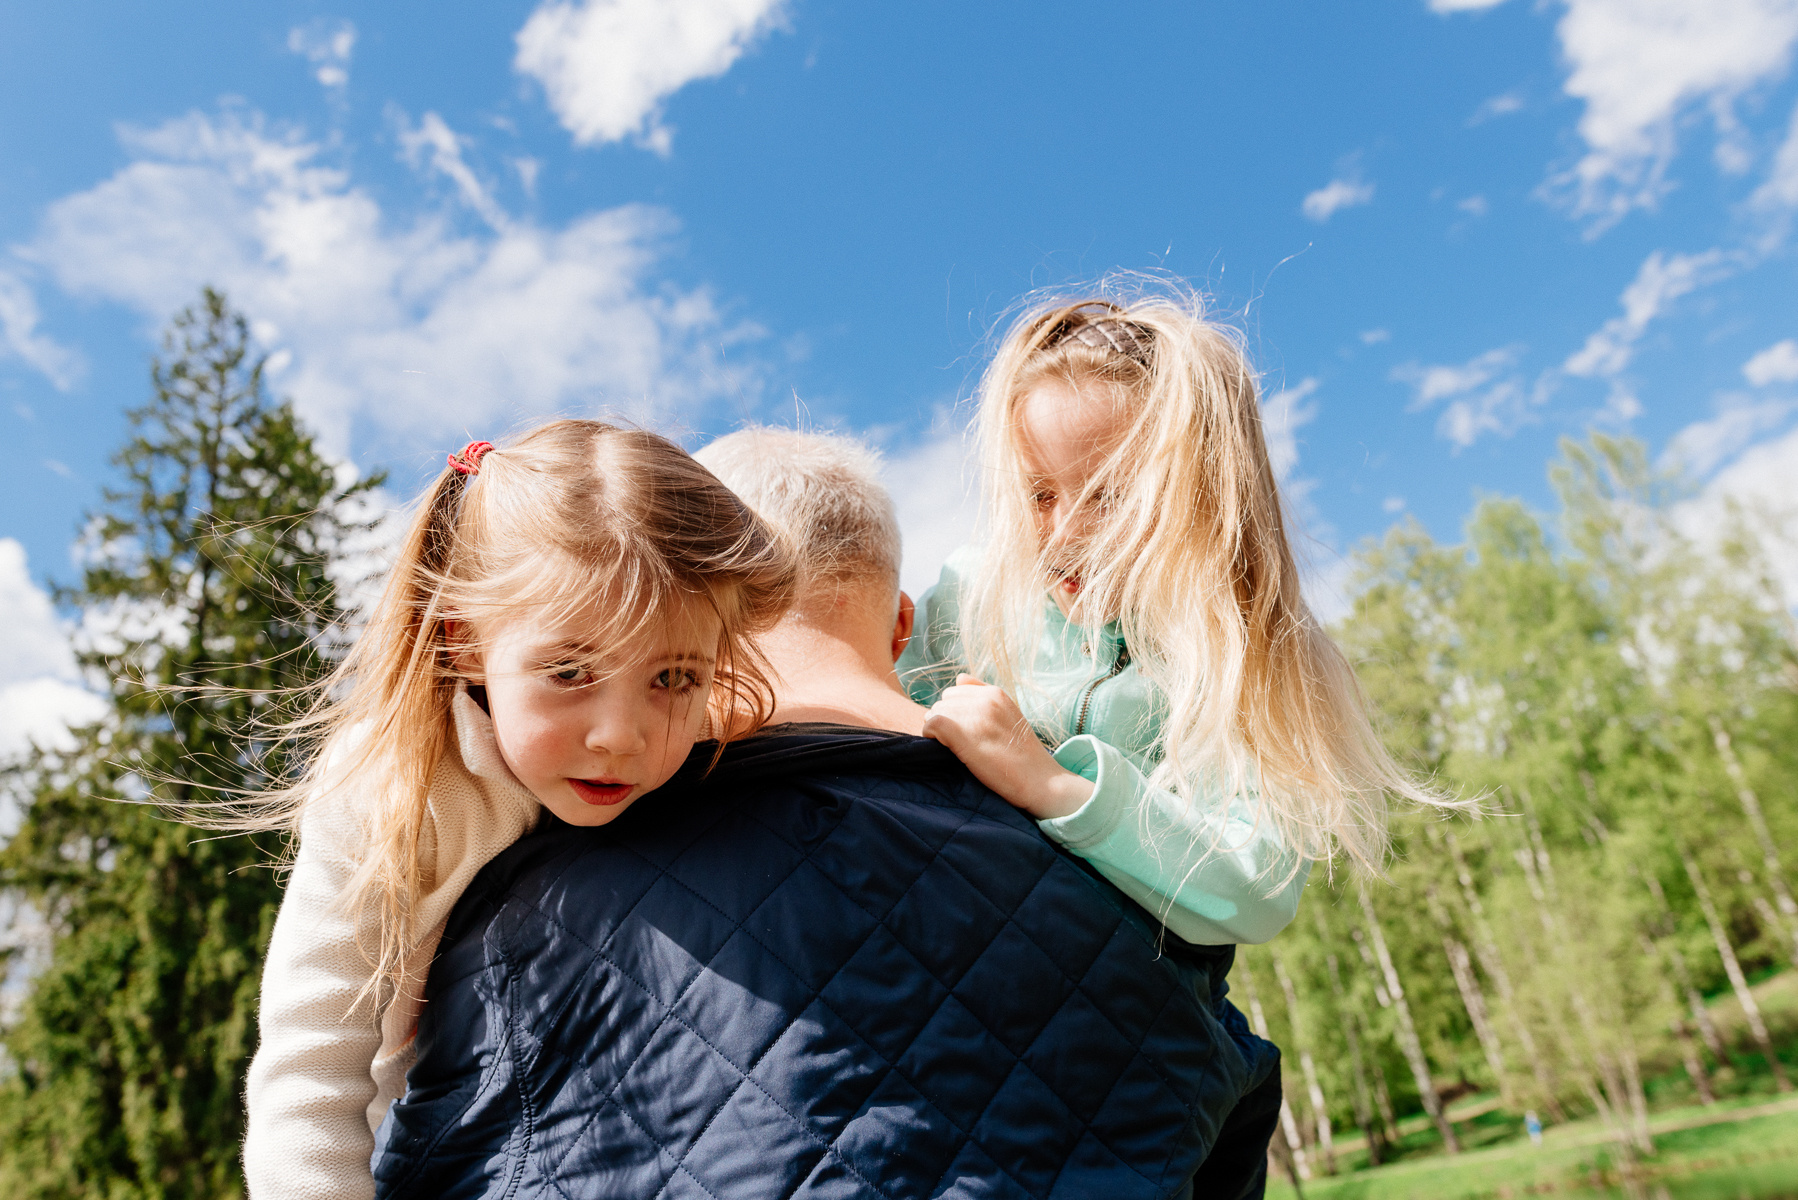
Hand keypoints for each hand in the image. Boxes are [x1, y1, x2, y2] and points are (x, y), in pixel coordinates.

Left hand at [921, 675, 1093, 818]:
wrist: (1039, 781)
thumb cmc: (1023, 755)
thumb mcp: (1009, 716)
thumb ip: (984, 696)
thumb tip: (959, 678)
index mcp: (995, 693)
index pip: (956, 691)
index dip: (956, 713)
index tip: (967, 732)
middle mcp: (984, 699)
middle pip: (944, 702)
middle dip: (947, 720)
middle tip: (961, 743)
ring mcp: (973, 714)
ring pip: (935, 712)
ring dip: (939, 731)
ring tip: (957, 749)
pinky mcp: (961, 732)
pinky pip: (931, 724)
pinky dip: (932, 736)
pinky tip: (946, 749)